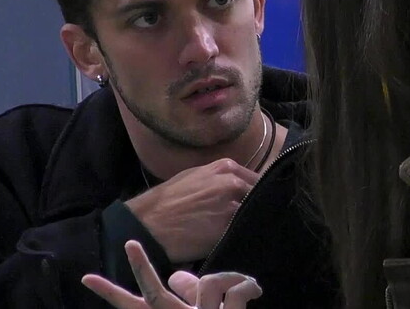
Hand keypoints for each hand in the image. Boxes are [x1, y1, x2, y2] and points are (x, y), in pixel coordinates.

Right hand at [82, 241, 261, 308]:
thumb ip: (188, 295)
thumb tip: (173, 276)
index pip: (134, 306)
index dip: (110, 293)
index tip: (87, 278)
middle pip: (154, 297)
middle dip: (143, 270)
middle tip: (130, 243)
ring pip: (211, 282)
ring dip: (231, 278)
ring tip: (247, 286)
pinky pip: (237, 291)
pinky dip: (249, 287)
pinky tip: (255, 292)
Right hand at [125, 158, 257, 261]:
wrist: (148, 224)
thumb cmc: (167, 201)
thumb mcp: (195, 176)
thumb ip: (221, 178)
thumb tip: (241, 186)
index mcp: (226, 168)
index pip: (259, 179)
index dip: (260, 193)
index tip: (261, 203)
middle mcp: (233, 183)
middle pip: (262, 196)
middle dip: (261, 207)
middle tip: (258, 218)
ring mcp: (233, 206)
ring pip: (257, 214)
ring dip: (255, 222)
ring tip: (251, 231)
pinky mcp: (228, 230)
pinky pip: (247, 231)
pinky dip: (247, 236)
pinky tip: (242, 240)